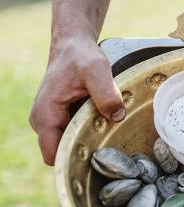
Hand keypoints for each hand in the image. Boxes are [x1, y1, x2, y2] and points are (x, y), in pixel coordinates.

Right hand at [29, 37, 124, 164]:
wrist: (73, 45)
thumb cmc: (81, 56)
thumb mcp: (97, 70)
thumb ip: (106, 94)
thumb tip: (116, 116)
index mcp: (46, 114)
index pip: (53, 155)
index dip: (74, 161)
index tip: (98, 157)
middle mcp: (43, 121)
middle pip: (63, 152)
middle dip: (85, 152)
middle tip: (110, 144)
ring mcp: (51, 120)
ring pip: (70, 144)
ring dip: (88, 141)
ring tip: (109, 132)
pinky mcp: (61, 118)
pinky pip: (74, 134)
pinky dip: (88, 132)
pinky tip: (104, 124)